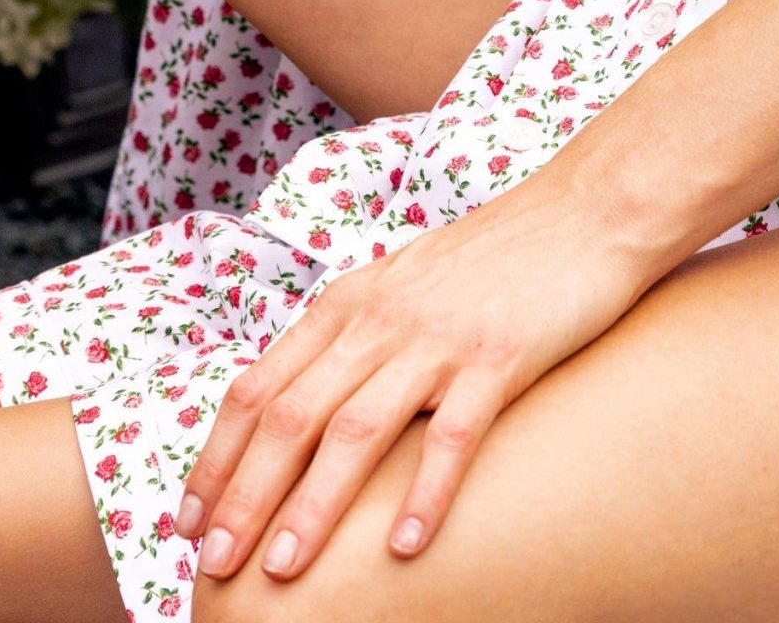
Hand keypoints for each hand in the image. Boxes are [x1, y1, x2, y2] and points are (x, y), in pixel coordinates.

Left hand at [174, 156, 649, 582]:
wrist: (588, 208)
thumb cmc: (497, 254)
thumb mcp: (405, 281)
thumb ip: (353, 333)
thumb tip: (300, 404)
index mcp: (351, 301)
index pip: (259, 386)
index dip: (217, 459)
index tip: (190, 522)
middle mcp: (382, 318)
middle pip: (292, 417)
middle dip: (245, 497)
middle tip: (216, 566)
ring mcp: (440, 337)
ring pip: (355, 431)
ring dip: (313, 506)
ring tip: (284, 569)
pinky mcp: (500, 356)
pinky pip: (453, 434)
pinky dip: (425, 493)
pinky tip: (407, 547)